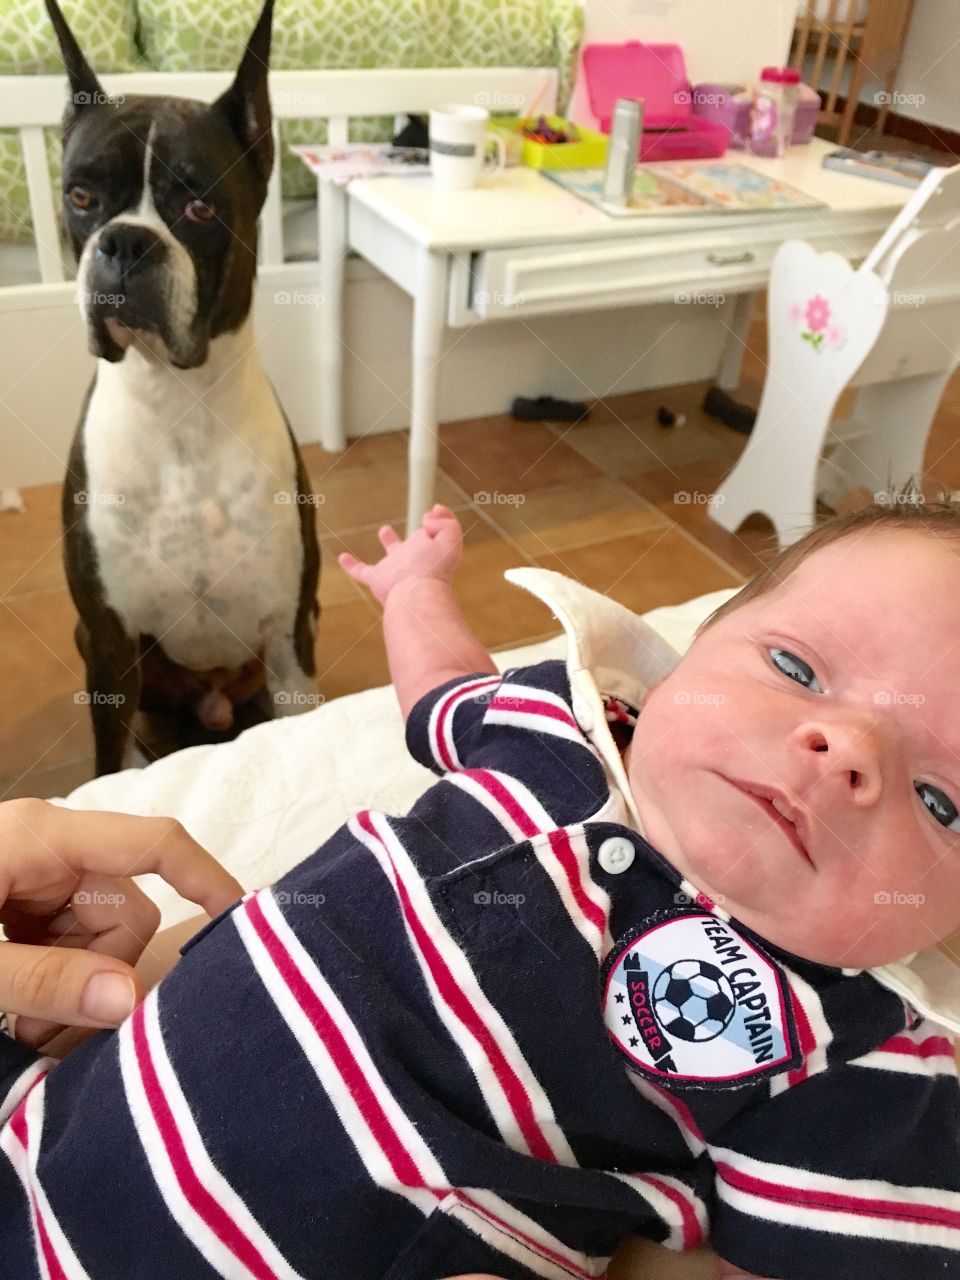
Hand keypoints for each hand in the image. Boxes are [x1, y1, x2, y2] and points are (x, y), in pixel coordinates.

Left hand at [0, 799, 241, 1048]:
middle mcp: (54, 847)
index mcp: (46, 836)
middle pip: (127, 912)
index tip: (245, 925)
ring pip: (102, 935)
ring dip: (72, 985)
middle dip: (99, 974)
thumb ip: (44, 979)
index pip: (156, 845)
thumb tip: (131, 1000)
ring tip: (19, 1024)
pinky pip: (72, 939)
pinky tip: (18, 1006)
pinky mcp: (25, 898)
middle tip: (38, 1029)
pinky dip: (56, 977)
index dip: (208, 881)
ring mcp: (40, 872)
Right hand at [338, 504, 462, 606]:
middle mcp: (411, 560)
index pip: (430, 534)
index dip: (434, 523)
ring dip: (388, 540)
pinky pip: (360, 571)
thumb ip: (445, 521)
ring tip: (385, 530)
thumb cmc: (435, 569)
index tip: (434, 513)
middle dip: (416, 534)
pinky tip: (343, 557)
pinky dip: (351, 565)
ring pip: (391, 554)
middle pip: (413, 544)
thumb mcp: (449, 538)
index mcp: (427, 551)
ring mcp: (393, 569)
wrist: (416, 593)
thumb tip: (429, 515)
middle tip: (420, 524)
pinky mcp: (376, 579)